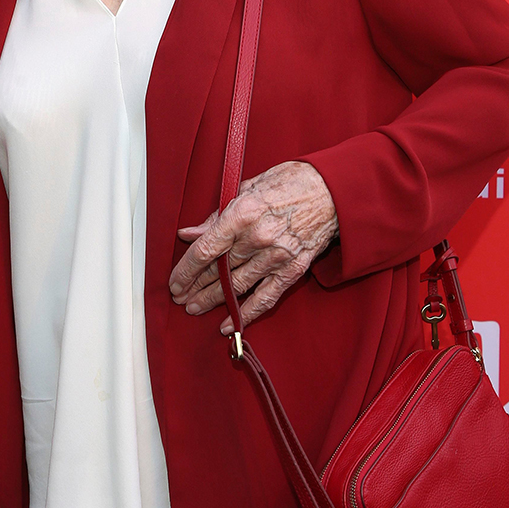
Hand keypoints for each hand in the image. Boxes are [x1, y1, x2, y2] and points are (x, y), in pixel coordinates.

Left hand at [169, 162, 338, 333]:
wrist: (333, 191)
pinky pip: (265, 298)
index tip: (175, 281)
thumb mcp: (247, 188)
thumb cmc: (290, 183)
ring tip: (195, 307)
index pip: (205, 249)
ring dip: (212, 300)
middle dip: (195, 287)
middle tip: (180, 297)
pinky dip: (245, 314)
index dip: (186, 269)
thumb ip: (216, 216)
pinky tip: (228, 324)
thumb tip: (189, 234)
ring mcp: (277, 257)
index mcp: (243, 213)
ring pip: (236, 287)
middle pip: (218, 271)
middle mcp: (258, 238)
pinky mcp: (293, 270)